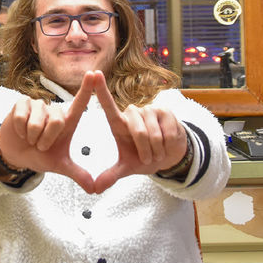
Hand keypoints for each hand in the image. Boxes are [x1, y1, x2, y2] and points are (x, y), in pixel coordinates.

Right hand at [0, 72, 97, 193]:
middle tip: (40, 144)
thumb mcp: (58, 165)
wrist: (16, 154)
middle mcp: (54, 110)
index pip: (80, 103)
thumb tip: (94, 189)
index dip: (87, 89)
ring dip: (32, 137)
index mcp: (67, 121)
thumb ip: (77, 174)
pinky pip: (22, 117)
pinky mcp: (21, 103)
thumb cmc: (40, 155)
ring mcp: (37, 105)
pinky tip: (19, 130)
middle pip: (57, 122)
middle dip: (46, 140)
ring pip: (38, 122)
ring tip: (30, 137)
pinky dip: (20, 130)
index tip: (94, 73)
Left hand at [92, 70, 187, 193]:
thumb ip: (111, 175)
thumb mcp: (127, 168)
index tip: (93, 73)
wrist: (169, 156)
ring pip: (154, 135)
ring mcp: (150, 110)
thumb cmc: (144, 158)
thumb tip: (95, 189)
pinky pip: (169, 133)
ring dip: (158, 150)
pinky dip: (169, 145)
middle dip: (146, 152)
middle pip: (138, 132)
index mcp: (120, 123)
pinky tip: (169, 143)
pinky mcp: (167, 112)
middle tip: (149, 158)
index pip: (108, 106)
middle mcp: (133, 113)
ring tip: (158, 150)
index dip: (100, 90)